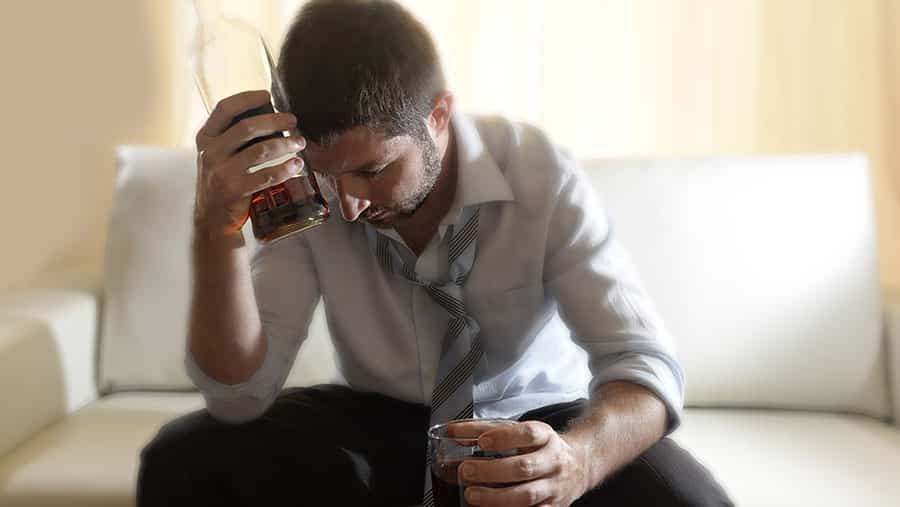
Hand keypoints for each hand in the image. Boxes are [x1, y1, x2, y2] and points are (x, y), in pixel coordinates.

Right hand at [194, 89, 306, 238]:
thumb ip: (234, 137)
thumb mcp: (219, 155)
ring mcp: (221, 172)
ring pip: (260, 150)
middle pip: (247, 127)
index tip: (267, 95)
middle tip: (293, 121)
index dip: (247, 99)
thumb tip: (269, 116)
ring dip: (285, 144)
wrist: (211, 219)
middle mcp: (210, 152)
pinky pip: (266, 175)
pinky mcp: (235, 190)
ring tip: (300, 142)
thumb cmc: (222, 180)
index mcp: (205, 138)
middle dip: (275, 121)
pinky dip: (285, 168)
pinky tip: (297, 164)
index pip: (224, 108)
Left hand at [459, 421, 588, 506]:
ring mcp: (554, 487)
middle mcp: (554, 461)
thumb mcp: (521, 431)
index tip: (483, 442)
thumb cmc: (542, 447)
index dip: (505, 438)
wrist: (580, 464)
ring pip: (527, 495)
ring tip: (472, 494)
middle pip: (524, 467)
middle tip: (466, 471)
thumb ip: (487, 430)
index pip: (528, 434)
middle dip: (492, 471)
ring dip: (496, 497)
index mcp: (545, 437)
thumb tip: (454, 433)